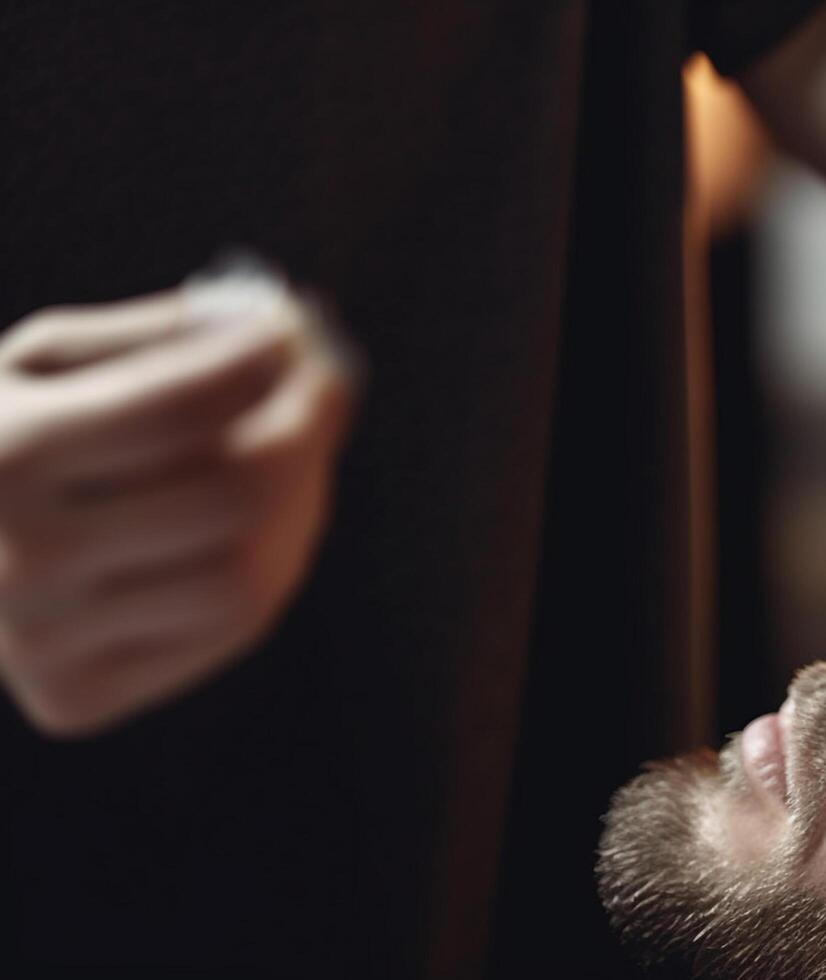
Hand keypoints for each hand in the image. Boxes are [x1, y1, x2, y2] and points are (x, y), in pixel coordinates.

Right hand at [0, 276, 355, 735]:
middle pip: (233, 494)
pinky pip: (230, 629)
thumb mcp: (52, 361)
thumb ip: (164, 335)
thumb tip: (283, 323)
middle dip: (303, 428)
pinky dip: (265, 566)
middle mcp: (16, 559)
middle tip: (325, 388)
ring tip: (294, 459)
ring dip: (299, 504)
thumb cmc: (10, 433)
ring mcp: (42, 640)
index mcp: (5, 452)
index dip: (259, 362)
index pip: (179, 406)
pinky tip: (249, 526)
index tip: (292, 333)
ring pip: (245, 576)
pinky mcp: (75, 697)